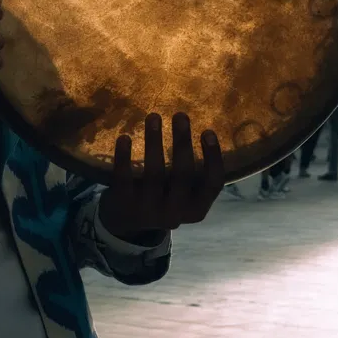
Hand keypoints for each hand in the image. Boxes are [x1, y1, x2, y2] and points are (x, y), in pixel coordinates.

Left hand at [99, 113, 225, 238]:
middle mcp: (175, 214)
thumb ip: (192, 174)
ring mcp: (148, 211)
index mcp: (196, 210)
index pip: (212, 184)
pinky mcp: (124, 205)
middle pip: (182, 175)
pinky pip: (124, 178)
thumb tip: (197, 129)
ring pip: (154, 173)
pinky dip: (123, 156)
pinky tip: (124, 137)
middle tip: (180, 115)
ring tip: (153, 116)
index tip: (208, 131)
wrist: (124, 223)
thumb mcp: (181, 194)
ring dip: (154, 142)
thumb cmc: (161, 198)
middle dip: (182, 142)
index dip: (213, 157)